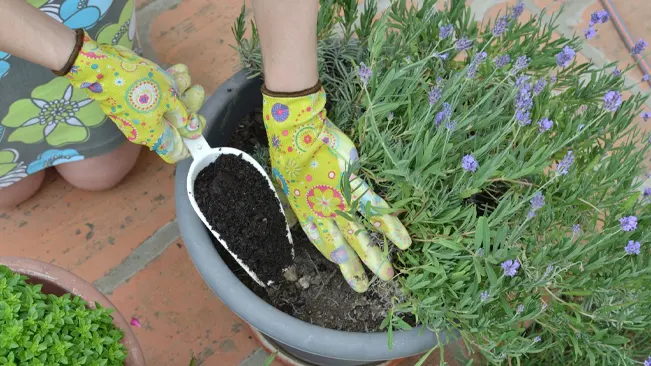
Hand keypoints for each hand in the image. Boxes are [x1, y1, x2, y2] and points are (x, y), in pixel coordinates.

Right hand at [64, 31, 204, 162]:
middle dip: (189, 107)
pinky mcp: (134, 99)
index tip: (197, 122)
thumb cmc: (137, 85)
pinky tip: (176, 70)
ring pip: (167, 107)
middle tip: (195, 91)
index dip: (191, 141)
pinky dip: (167, 84)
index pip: (176, 152)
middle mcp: (145, 129)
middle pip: (175, 125)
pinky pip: (156, 95)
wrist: (103, 66)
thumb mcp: (168, 99)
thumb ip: (183, 116)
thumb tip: (192, 131)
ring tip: (184, 76)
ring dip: (180, 91)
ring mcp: (139, 113)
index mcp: (153, 135)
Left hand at [262, 85, 410, 291]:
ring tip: (388, 273)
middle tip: (368, 285)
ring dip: (375, 254)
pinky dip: (389, 224)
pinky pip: (374, 207)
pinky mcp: (354, 185)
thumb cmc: (289, 154)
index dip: (336, 258)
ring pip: (360, 232)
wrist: (298, 134)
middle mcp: (324, 212)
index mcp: (307, 212)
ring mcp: (340, 200)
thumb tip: (292, 213)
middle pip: (342, 245)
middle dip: (355, 267)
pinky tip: (402, 239)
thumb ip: (293, 202)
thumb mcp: (286, 184)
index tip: (348, 272)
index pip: (323, 242)